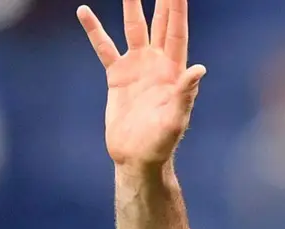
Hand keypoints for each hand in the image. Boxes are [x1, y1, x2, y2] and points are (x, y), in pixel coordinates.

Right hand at [78, 0, 206, 168]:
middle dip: (161, 0)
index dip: (177, 9)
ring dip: (131, 6)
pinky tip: (84, 11)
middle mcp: (156, 63)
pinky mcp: (117, 76)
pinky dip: (95, 30)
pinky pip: (104, 47)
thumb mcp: (175, 119)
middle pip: (159, 23)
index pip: (176, 31)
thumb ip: (186, 93)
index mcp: (173, 70)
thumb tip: (200, 69)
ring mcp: (137, 67)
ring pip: (134, 29)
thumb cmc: (161, 143)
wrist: (137, 157)